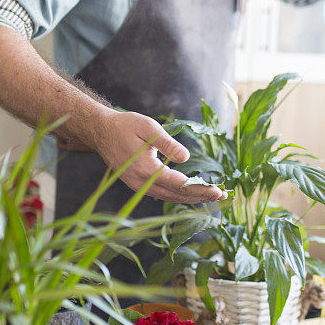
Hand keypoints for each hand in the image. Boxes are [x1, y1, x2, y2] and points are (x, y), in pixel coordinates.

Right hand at [94, 110, 227, 203]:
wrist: (101, 132)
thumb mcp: (148, 127)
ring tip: (213, 196)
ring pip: (171, 198)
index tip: (219, 191)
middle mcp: (142, 184)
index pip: (180, 185)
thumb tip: (186, 157)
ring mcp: (139, 187)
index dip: (201, 189)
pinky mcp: (138, 186)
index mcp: (147, 170)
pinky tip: (193, 194)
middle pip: (178, 196)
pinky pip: (163, 195)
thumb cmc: (125, 126)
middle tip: (223, 196)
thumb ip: (167, 143)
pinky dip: (180, 196)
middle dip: (202, 196)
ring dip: (193, 198)